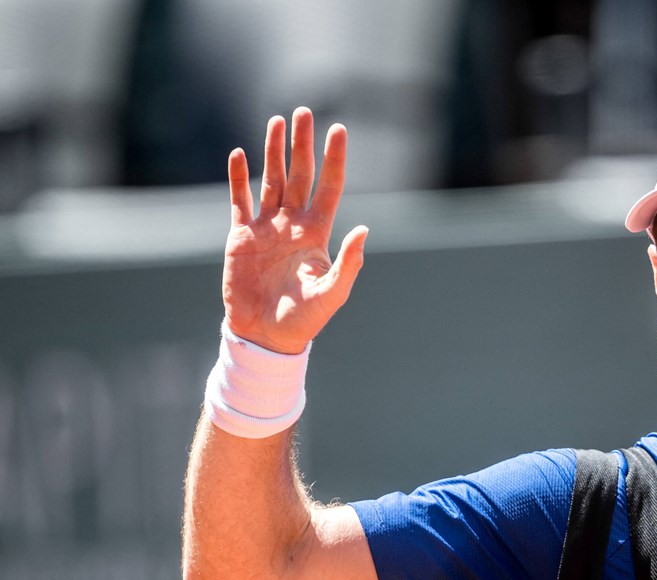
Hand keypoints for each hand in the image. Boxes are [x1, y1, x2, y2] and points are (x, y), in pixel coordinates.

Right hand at [222, 107, 366, 353]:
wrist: (265, 335)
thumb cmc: (303, 319)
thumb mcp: (331, 293)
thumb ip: (348, 263)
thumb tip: (364, 230)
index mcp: (317, 233)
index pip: (329, 186)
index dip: (334, 158)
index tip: (339, 130)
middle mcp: (293, 223)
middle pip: (299, 174)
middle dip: (301, 144)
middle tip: (304, 111)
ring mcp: (266, 227)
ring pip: (270, 180)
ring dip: (272, 151)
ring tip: (276, 121)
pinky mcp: (240, 236)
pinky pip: (239, 200)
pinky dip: (237, 178)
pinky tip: (239, 154)